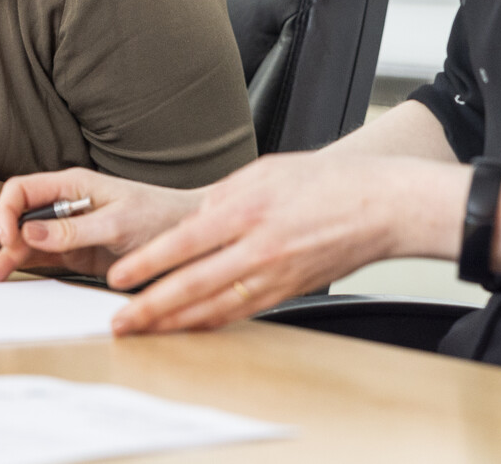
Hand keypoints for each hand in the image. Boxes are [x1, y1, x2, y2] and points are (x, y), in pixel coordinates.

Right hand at [0, 167, 206, 284]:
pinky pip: (42, 261)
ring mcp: (69, 231)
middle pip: (18, 221)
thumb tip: (32, 232)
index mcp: (73, 185)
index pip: (22, 191)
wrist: (195, 237)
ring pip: (26, 244)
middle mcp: (66, 205)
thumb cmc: (162, 217)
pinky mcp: (77, 254)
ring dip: (5, 261)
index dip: (7, 213)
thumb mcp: (118, 223)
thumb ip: (74, 229)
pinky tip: (5, 280)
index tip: (9, 238)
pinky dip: (22, 270)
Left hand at [105, 152, 464, 333]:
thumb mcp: (265, 170)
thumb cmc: (327, 181)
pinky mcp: (288, 291)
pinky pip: (242, 312)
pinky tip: (189, 327)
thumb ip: (221, 195)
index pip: (184, 243)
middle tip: (120, 320)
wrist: (381, 206)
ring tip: (144, 330)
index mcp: (248, 211)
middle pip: (193, 284)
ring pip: (215, 307)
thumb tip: (190, 221)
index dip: (147, 264)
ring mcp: (276, 275)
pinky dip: (211, 322)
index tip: (118, 277)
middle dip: (150, 306)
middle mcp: (259, 249)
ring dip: (175, 322)